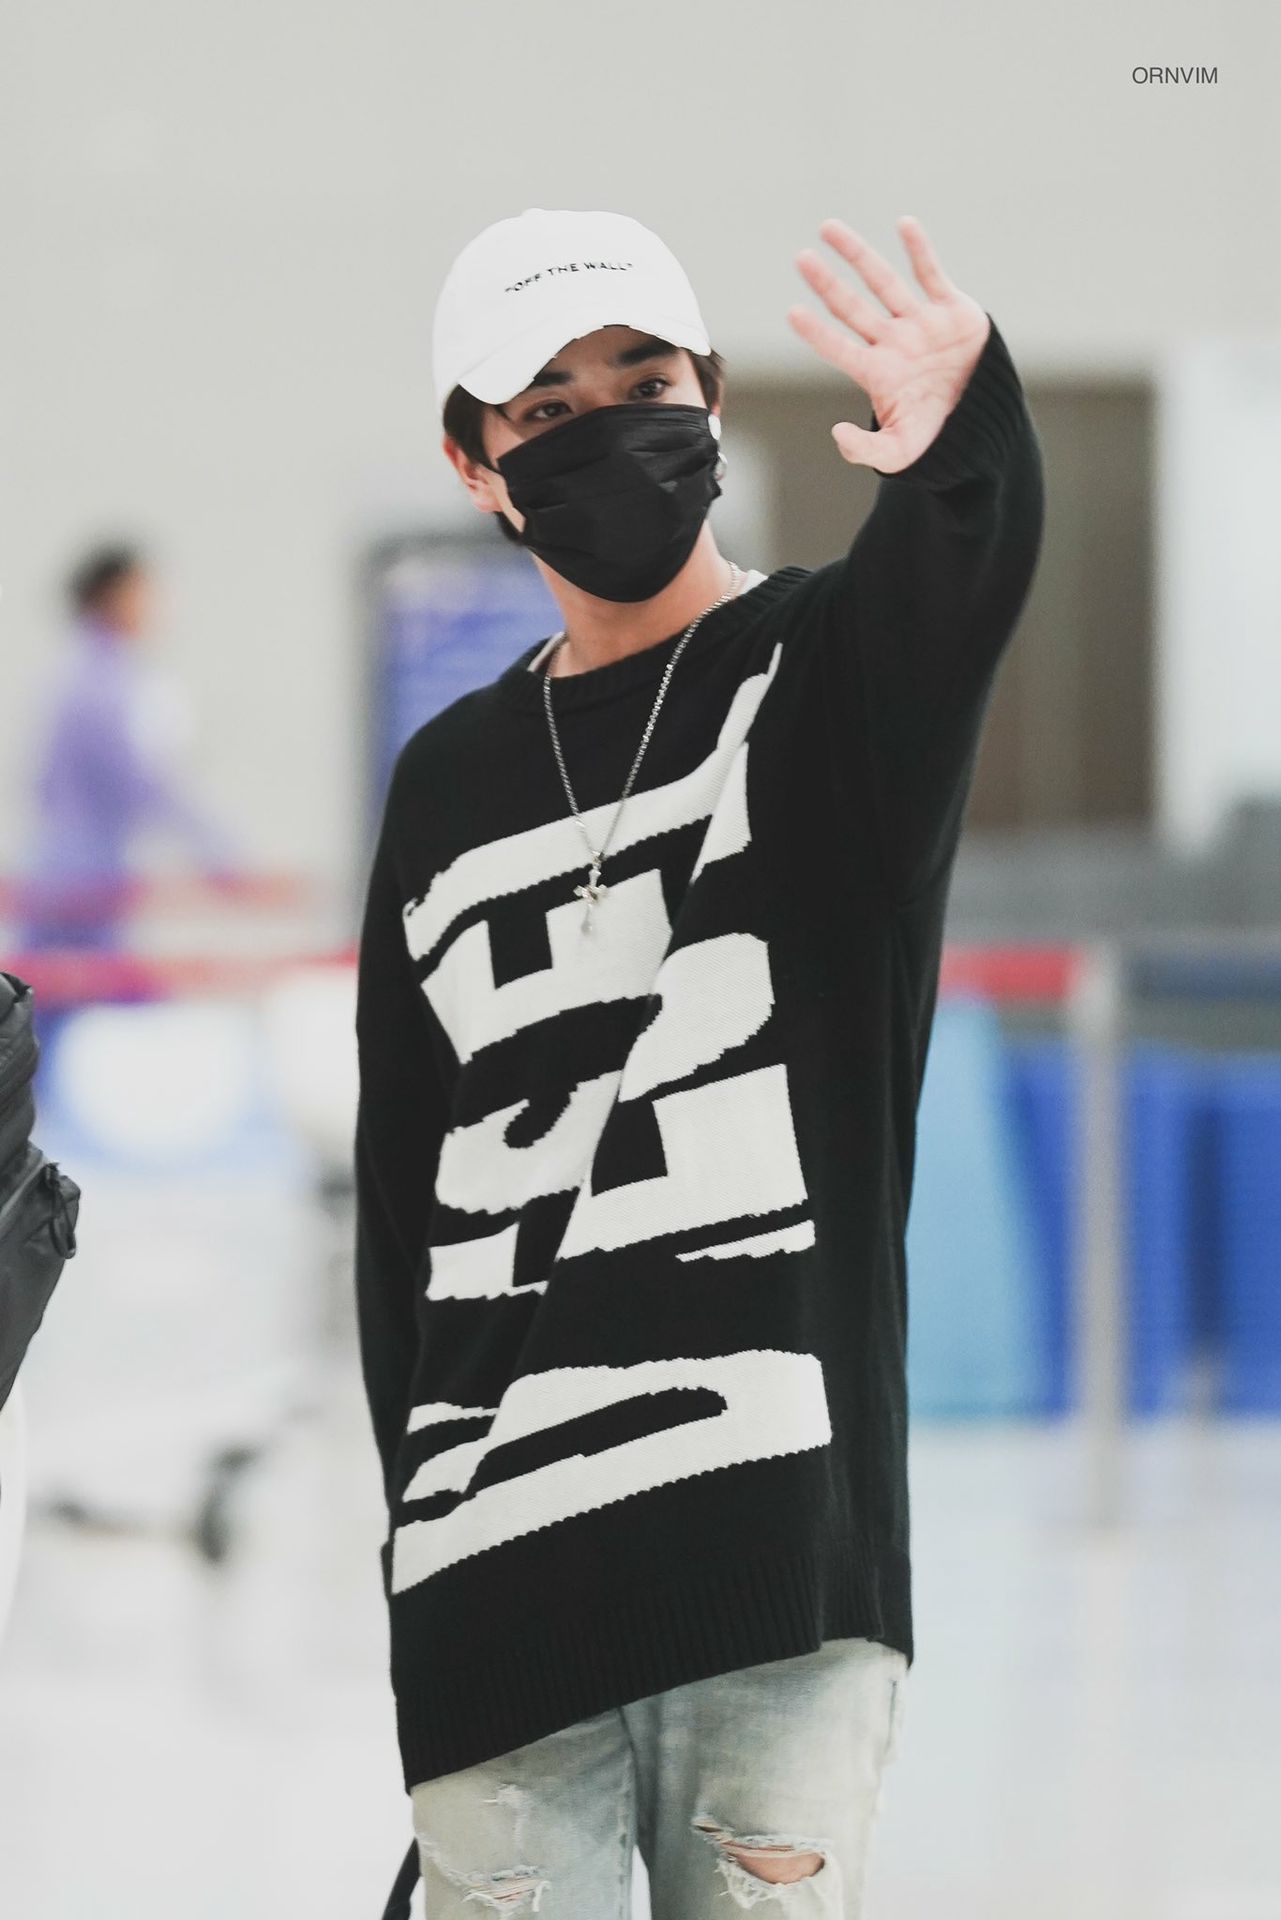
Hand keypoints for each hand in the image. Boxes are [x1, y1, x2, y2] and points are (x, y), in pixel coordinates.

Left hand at [788, 215, 990, 472]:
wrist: (984, 419)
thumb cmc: (937, 435)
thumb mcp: (900, 451)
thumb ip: (866, 450)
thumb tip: (837, 434)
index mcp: (878, 373)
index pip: (840, 349)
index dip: (818, 333)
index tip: (793, 313)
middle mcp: (893, 342)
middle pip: (852, 308)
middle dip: (827, 284)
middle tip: (801, 259)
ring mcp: (920, 322)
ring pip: (884, 282)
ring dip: (858, 255)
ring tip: (829, 228)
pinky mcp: (951, 308)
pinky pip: (931, 274)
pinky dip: (920, 250)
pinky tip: (904, 225)